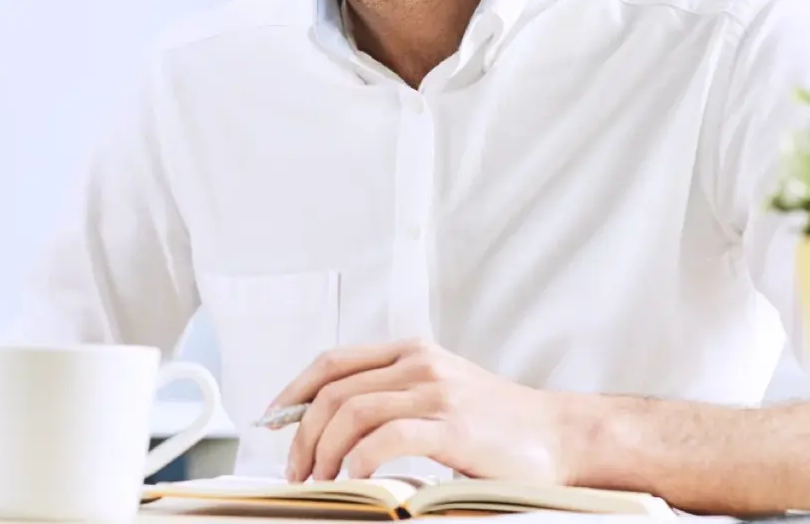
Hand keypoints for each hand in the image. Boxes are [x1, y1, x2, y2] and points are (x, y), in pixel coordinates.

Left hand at [265, 339, 574, 483]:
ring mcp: (436, 392)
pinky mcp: (453, 426)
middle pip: (335, 389)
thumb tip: (332, 423)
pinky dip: (360, 459)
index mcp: (410, 350)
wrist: (558, 433)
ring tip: (319, 480)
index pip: (334, 361)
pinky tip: (355, 478)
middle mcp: (419, 363)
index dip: (294, 390)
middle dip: (302, 431)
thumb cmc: (495, 420)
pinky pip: (388, 437)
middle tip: (296, 468)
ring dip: (323, 449)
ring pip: (354, 411)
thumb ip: (392, 394)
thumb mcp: (438, 390)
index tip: (272, 419)